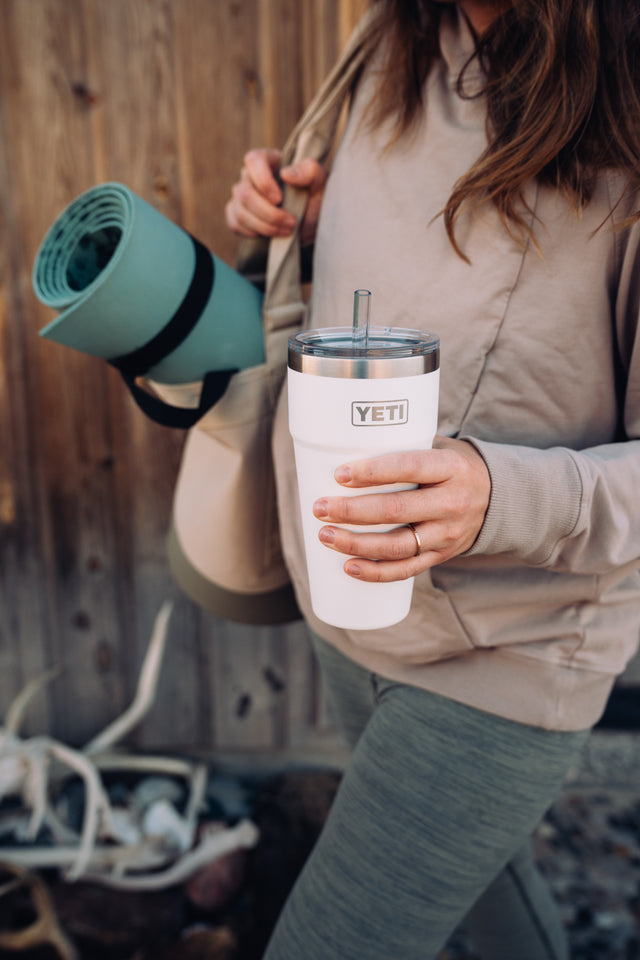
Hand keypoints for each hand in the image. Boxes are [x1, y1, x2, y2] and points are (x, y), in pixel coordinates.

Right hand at [225, 148, 327, 245]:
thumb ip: (310, 171)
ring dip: (264, 226)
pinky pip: (235, 223)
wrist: (312, 223)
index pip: (253, 160)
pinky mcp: (239, 214)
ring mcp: (242, 196)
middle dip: (268, 213)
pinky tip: (270, 234)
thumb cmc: (316, 199)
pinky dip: (252, 232)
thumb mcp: (321, 184)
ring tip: (287, 230)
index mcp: (269, 160)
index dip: (262, 181)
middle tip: (291, 223)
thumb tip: (286, 174)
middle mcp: (251, 176)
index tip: (279, 199)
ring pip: (240, 212)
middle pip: (244, 193)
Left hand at [312, 437, 490, 581]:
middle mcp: (452, 502)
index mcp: (450, 468)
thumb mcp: (440, 448)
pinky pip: (406, 569)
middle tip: (320, 507)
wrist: (498, 498)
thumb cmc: (452, 467)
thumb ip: (403, 447)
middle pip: (396, 510)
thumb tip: (344, 444)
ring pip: (397, 545)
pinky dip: (376, 571)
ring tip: (325, 535)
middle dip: (352, 511)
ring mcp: (447, 534)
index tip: (339, 474)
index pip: (408, 467)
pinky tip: (349, 567)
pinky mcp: (441, 556)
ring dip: (356, 543)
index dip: (372, 472)